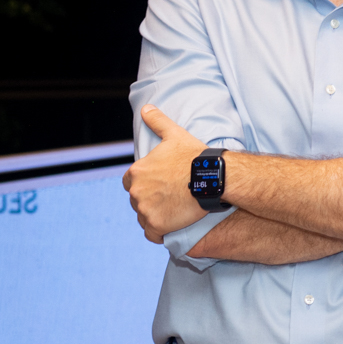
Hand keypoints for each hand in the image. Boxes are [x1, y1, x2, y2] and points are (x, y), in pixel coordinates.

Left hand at [123, 105, 208, 243]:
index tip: (158, 185)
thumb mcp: (174, 135)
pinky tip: (170, 227)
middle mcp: (136, 192)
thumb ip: (157, 122)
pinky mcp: (156, 226)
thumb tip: (145, 108)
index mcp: (137, 172)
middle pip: (137, 200)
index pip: (131, 182)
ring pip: (144, 217)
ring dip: (154, 216)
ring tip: (172, 212)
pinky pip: (151, 234)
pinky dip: (158, 233)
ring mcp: (145, 210)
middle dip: (149, 200)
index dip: (144, 184)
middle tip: (169, 199)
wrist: (211, 178)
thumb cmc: (193, 156)